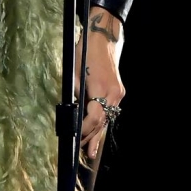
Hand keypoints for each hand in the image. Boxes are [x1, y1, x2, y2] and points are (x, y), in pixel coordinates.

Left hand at [75, 7, 124, 159]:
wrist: (103, 37)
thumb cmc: (85, 52)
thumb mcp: (74, 73)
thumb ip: (75, 94)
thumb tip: (71, 112)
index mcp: (101, 88)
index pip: (93, 117)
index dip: (84, 130)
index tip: (76, 138)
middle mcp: (113, 93)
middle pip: (103, 121)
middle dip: (93, 137)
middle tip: (86, 153)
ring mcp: (118, 92)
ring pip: (108, 117)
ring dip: (99, 132)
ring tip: (93, 150)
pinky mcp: (118, 89)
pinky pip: (110, 109)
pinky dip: (103, 120)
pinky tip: (98, 131)